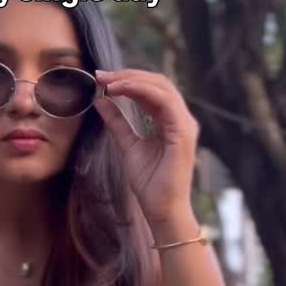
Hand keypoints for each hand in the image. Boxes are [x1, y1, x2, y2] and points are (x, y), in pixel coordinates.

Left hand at [93, 67, 198, 222]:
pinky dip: (141, 91)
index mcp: (171, 121)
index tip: (101, 79)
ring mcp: (185, 124)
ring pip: (161, 87)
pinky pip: (164, 101)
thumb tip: (101, 101)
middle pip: (157, 82)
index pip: (151, 90)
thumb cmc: (150, 184)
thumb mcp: (128, 146)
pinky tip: (121, 90)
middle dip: (128, 75)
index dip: (127, 80)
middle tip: (101, 76)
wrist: (162, 210)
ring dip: (133, 80)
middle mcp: (181, 119)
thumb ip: (118, 123)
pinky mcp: (183, 132)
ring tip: (108, 82)